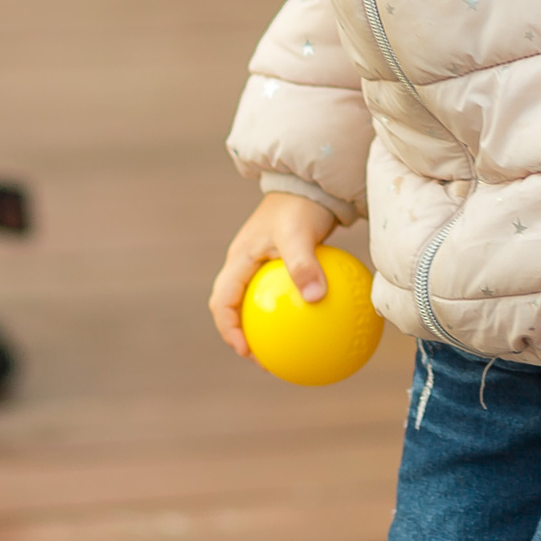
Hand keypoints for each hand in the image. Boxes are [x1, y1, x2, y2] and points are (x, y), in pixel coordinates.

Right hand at [208, 190, 338, 358]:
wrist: (310, 181)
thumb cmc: (301, 205)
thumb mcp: (300, 233)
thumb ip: (304, 264)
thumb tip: (314, 299)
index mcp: (240, 259)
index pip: (222, 301)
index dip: (229, 330)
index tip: (247, 352)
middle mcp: (246, 263)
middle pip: (235, 307)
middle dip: (245, 335)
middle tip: (266, 360)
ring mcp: (262, 262)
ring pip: (257, 301)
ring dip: (267, 326)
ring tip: (289, 350)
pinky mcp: (282, 261)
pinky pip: (282, 292)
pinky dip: (292, 309)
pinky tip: (318, 323)